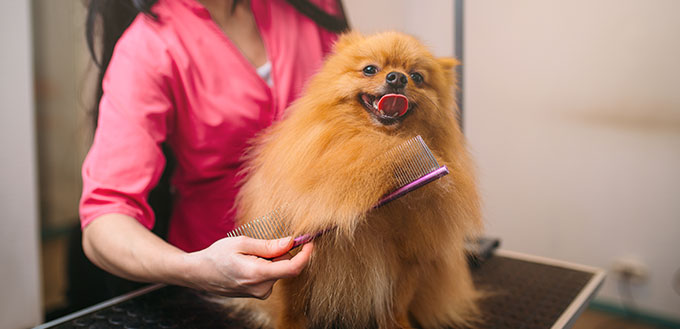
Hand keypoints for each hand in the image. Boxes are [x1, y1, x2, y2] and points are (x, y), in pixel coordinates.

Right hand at [183, 236, 312, 298]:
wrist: (198, 274)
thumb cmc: (217, 255)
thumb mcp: (242, 243)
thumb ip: (268, 245)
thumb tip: (291, 242)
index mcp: (257, 273)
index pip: (292, 268)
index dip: (305, 255)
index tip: (310, 242)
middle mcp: (261, 287)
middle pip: (285, 266)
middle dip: (281, 253)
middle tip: (260, 245)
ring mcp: (259, 292)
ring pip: (278, 271)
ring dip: (271, 260)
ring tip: (248, 255)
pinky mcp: (257, 293)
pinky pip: (270, 276)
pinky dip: (266, 266)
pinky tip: (248, 263)